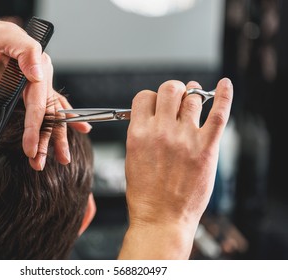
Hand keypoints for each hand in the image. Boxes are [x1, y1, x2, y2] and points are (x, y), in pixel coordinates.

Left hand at [0, 11, 90, 168]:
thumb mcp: (6, 39)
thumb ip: (26, 55)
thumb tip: (38, 77)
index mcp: (40, 65)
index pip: (40, 103)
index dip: (36, 127)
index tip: (31, 149)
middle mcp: (44, 76)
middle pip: (51, 113)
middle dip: (49, 140)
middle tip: (43, 163)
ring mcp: (39, 84)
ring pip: (50, 115)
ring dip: (50, 139)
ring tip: (44, 161)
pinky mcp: (33, 89)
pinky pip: (49, 108)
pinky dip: (63, 120)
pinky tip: (79, 128)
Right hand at [119, 78, 232, 258]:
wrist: (161, 218)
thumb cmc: (145, 193)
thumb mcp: (132, 158)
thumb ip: (142, 133)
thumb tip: (153, 117)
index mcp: (138, 133)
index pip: (145, 97)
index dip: (151, 98)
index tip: (156, 105)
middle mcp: (161, 131)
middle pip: (169, 89)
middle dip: (173, 90)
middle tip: (177, 97)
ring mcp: (185, 138)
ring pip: (192, 98)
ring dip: (193, 94)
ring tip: (195, 96)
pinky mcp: (206, 148)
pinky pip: (218, 114)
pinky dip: (224, 96)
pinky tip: (225, 85)